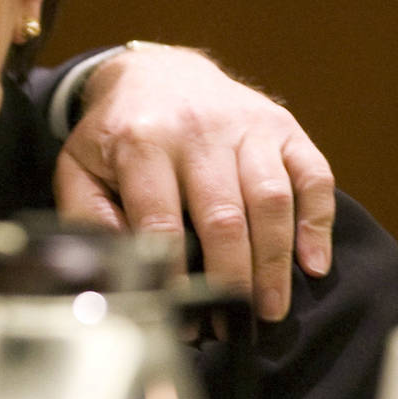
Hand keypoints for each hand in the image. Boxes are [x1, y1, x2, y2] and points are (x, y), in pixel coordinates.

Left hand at [52, 44, 334, 320]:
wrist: (156, 73)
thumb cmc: (116, 132)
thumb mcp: (79, 165)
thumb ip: (86, 215)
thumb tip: (112, 269)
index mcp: (140, 142)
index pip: (161, 222)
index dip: (175, 276)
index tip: (182, 314)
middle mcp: (196, 130)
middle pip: (223, 216)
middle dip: (233, 279)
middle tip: (237, 325)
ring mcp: (245, 126)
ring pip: (270, 199)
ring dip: (275, 261)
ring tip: (271, 308)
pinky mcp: (281, 126)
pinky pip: (312, 174)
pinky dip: (318, 221)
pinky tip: (313, 263)